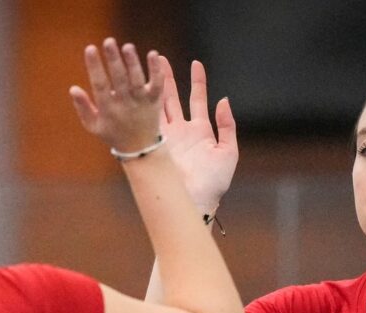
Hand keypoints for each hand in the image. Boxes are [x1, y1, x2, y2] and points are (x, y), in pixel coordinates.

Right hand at [70, 38, 162, 154]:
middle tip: (109, 41)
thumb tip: (73, 88)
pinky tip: (153, 54)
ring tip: (127, 46)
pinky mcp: (155, 101)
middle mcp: (125, 104)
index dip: (94, 66)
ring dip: (133, 63)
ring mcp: (141, 102)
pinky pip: (157, 84)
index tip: (90, 49)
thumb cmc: (113, 134)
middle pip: (119, 79)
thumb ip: (83, 107)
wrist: (141, 149)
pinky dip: (156, 70)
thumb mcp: (94, 125)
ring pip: (137, 80)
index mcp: (108, 109)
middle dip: (113, 60)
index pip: (100, 84)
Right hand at [158, 56, 237, 212]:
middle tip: (159, 58)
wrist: (195, 201)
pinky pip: (149, 122)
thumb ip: (227, 126)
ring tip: (145, 67)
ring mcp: (166, 137)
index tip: (196, 63)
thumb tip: (224, 100)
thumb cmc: (214, 183)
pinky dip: (144, 106)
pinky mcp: (155, 145)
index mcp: (200, 131)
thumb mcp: (228, 153)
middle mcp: (181, 131)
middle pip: (172, 98)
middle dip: (166, 78)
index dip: (197, 81)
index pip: (197, 99)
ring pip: (157, 106)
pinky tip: (137, 90)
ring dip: (151, 87)